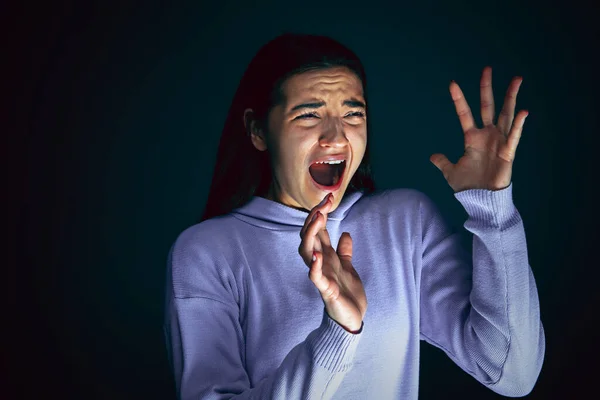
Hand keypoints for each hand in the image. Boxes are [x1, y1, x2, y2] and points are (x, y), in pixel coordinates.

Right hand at [298, 193, 366, 332]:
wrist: (352, 318)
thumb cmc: (348, 293)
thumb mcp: (348, 266)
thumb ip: (344, 251)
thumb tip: (345, 233)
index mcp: (326, 255)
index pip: (318, 229)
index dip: (321, 212)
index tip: (329, 196)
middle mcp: (320, 262)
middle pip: (309, 235)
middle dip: (314, 218)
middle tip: (324, 203)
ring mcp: (321, 275)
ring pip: (307, 252)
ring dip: (311, 235)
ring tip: (318, 219)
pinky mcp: (326, 290)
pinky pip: (315, 277)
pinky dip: (314, 266)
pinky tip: (317, 255)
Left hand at [430, 66, 528, 191]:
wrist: (480, 200)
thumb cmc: (468, 186)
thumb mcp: (451, 172)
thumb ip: (443, 162)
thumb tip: (433, 156)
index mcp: (472, 138)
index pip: (464, 113)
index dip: (459, 99)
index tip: (452, 83)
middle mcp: (487, 135)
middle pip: (487, 106)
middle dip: (486, 89)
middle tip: (487, 70)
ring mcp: (499, 141)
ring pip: (506, 114)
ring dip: (511, 98)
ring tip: (516, 80)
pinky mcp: (508, 152)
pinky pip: (514, 137)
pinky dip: (519, 125)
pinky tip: (523, 112)